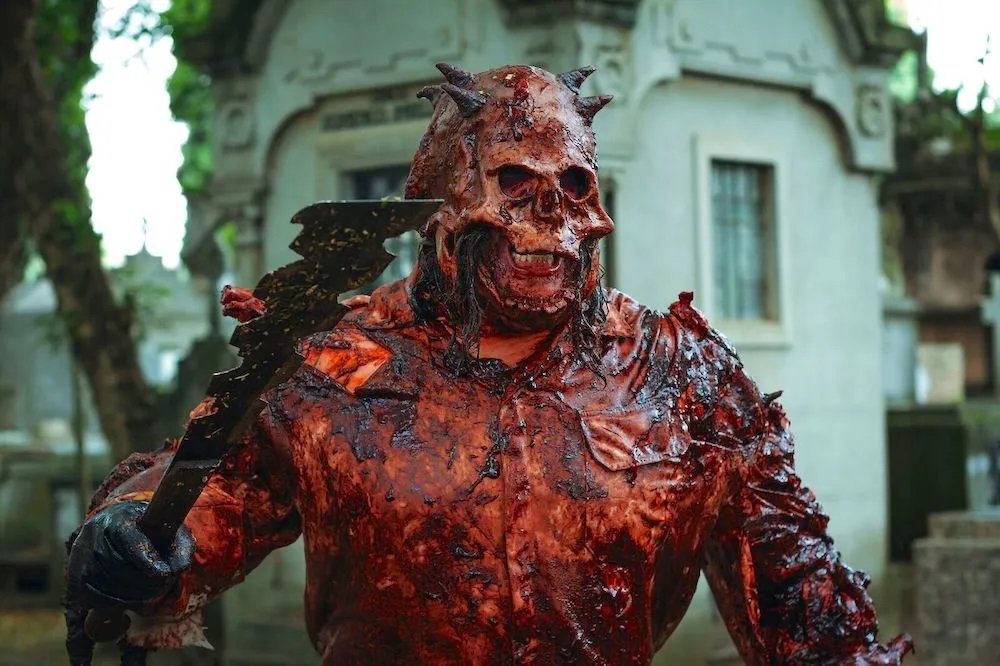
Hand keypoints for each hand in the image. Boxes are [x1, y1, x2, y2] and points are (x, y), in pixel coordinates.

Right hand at [66, 499, 193, 610]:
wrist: (116, 524)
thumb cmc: (149, 530)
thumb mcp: (170, 531)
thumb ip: (179, 548)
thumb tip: (178, 569)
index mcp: (119, 518)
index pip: (130, 541)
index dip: (148, 561)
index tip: (165, 575)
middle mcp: (93, 533)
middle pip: (117, 566)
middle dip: (143, 583)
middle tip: (161, 588)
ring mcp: (80, 553)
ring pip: (103, 583)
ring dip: (129, 596)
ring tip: (149, 596)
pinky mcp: (74, 574)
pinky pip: (89, 597)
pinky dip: (110, 604)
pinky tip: (128, 601)